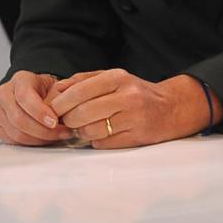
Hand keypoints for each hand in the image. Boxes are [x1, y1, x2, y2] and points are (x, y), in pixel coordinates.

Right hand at [0, 70, 71, 145]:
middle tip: (60, 133)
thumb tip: (66, 106)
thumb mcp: (58, 86)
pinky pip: (12, 141)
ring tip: (56, 137)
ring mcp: (0, 111)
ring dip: (38, 139)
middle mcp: (6, 93)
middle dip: (42, 130)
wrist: (40, 94)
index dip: (39, 112)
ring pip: (15, 132)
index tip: (54, 122)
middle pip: (18, 118)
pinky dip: (31, 143)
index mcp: (20, 79)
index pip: (24, 96)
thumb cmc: (48, 90)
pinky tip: (45, 140)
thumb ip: (60, 95)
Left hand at [47, 69, 207, 148]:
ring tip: (85, 128)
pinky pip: (103, 143)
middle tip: (66, 122)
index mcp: (118, 78)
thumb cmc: (135, 93)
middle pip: (82, 113)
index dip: (60, 103)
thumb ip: (84, 81)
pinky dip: (96, 141)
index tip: (51, 110)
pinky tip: (102, 134)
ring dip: (82, 133)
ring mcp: (133, 118)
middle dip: (68, 120)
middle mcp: (127, 96)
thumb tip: (56, 90)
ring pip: (91, 130)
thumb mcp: (113, 78)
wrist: (170, 108)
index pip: (79, 91)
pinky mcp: (136, 137)